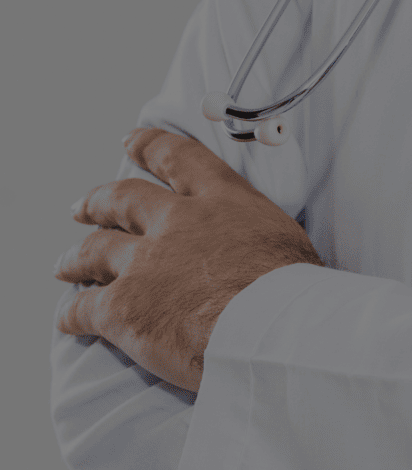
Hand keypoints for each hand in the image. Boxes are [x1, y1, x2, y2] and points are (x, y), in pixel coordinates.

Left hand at [54, 127, 321, 391]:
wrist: (267, 328)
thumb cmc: (289, 290)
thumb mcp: (283, 238)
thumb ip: (255, 234)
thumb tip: (259, 252)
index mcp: (219, 199)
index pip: (178, 158)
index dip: (149, 145)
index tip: (132, 140)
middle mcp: (176, 222)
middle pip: (123, 200)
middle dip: (98, 202)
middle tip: (82, 206)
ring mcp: (144, 263)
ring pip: (95, 251)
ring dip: (75, 258)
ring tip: (63, 264)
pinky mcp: (123, 308)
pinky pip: (84, 309)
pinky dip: (71, 314)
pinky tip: (65, 319)